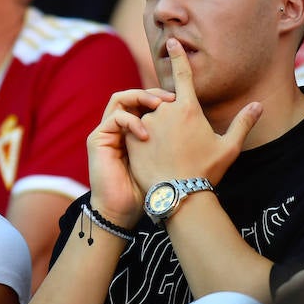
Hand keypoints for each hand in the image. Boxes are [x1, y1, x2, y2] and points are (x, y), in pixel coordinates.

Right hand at [87, 88, 176, 224]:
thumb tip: (205, 126)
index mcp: (136, 129)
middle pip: (134, 95)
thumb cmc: (149, 190)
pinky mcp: (97, 139)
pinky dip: (132, 121)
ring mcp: (108, 132)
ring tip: (160, 106)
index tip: (185, 96)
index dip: (163, 95)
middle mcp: (121, 127)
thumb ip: (177, 141)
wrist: (124, 211)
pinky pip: (115, 117)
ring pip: (120, 99)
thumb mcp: (168, 159)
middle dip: (153, 92)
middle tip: (172, 98)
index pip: (147, 102)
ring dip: (140, 97)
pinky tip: (146, 134)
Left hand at [125, 38, 261, 188]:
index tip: (171, 42)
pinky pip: (135, 130)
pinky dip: (142, 138)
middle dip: (169, 116)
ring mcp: (146, 123)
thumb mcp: (228, 148)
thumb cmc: (205, 172)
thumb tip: (258, 105)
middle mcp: (165, 111)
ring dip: (155, 128)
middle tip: (178, 142)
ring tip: (164, 152)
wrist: (178, 196)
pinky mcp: (132, 137)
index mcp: (188, 108)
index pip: (182, 74)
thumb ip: (243, 123)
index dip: (177, 56)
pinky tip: (151, 156)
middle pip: (165, 103)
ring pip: (150, 117)